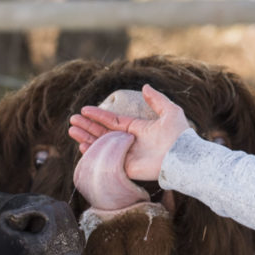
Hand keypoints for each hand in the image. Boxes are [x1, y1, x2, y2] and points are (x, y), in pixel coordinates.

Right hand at [68, 84, 190, 182]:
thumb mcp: (170, 111)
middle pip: (103, 132)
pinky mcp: (126, 168)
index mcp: (138, 129)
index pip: (113, 121)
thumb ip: (157, 99)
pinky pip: (106, 160)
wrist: (183, 157)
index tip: (84, 110)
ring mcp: (127, 155)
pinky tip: (82, 145)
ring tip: (72, 130)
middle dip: (87, 126)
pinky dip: (93, 153)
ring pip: (101, 145)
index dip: (98, 115)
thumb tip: (145, 86)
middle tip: (72, 120)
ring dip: (86, 137)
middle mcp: (130, 141)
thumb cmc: (179, 135)